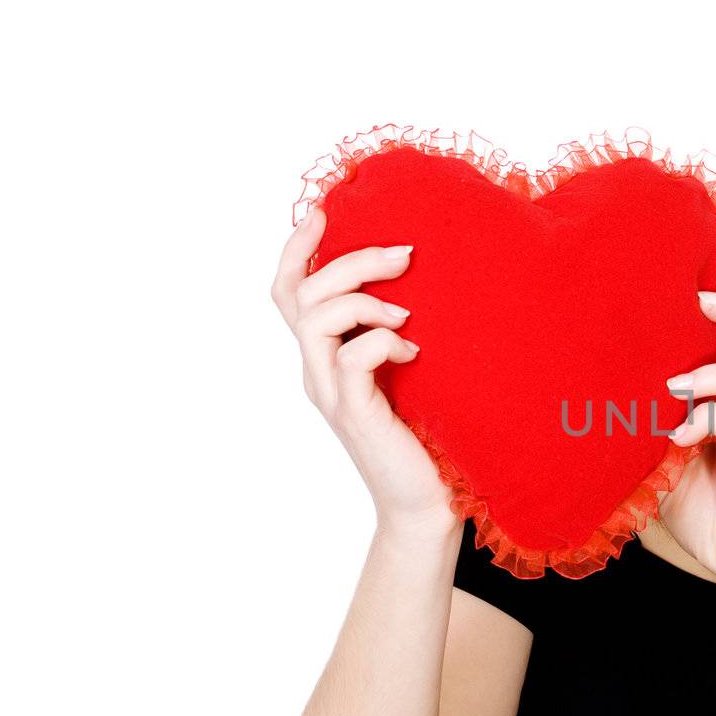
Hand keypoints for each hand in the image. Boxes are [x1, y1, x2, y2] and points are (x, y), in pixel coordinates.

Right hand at [270, 207, 455, 533]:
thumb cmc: (425, 435)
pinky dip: (382, 342)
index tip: (326, 212)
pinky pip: (352, 361)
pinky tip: (413, 352)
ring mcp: (332, 395)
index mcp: (323, 357)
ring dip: (364, 301)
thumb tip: (420, 278)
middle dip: (351, 261)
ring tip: (407, 313)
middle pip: (300, 294)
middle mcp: (318, 372)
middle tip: (404, 254)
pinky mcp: (356, 416)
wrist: (427, 503)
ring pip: (315, 321)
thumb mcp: (406, 370)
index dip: (298, 248)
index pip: (288, 291)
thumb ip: (395, 331)